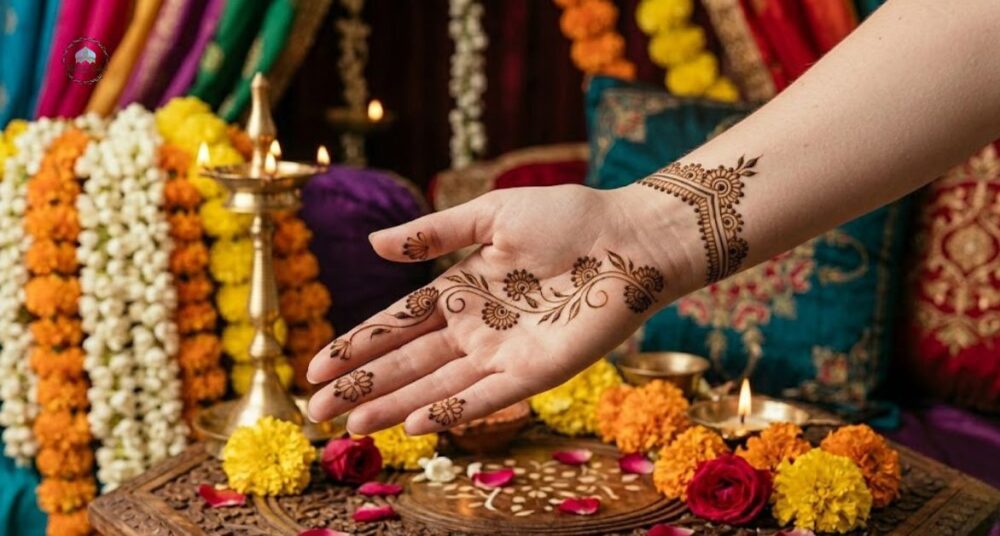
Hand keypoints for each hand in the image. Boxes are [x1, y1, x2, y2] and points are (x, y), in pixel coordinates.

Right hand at [305, 184, 690, 434]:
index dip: (357, 344)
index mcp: (460, 291)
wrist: (629, 237)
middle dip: (361, 384)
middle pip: (407, 362)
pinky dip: (453, 411)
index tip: (316, 365)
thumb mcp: (490, 215)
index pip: (396, 324)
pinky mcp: (536, 371)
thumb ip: (434, 233)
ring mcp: (503, 352)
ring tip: (351, 425)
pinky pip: (487, 396)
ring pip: (437, 386)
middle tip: (315, 410)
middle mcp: (475, 328)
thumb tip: (373, 244)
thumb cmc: (567, 218)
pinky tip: (417, 426)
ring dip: (395, 406)